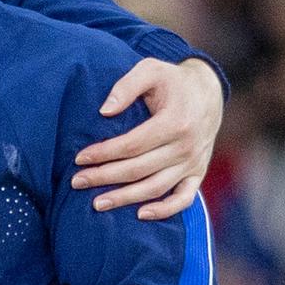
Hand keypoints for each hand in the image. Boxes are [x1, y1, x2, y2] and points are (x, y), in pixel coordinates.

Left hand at [72, 57, 220, 218]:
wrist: (208, 91)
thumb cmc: (172, 81)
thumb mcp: (151, 70)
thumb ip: (126, 86)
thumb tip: (104, 111)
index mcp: (175, 122)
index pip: (132, 145)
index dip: (104, 153)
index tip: (79, 158)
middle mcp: (186, 146)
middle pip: (139, 169)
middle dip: (105, 177)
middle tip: (76, 182)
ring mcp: (193, 162)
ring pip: (155, 187)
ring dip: (125, 198)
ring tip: (96, 203)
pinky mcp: (197, 172)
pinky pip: (184, 198)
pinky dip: (164, 210)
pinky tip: (139, 215)